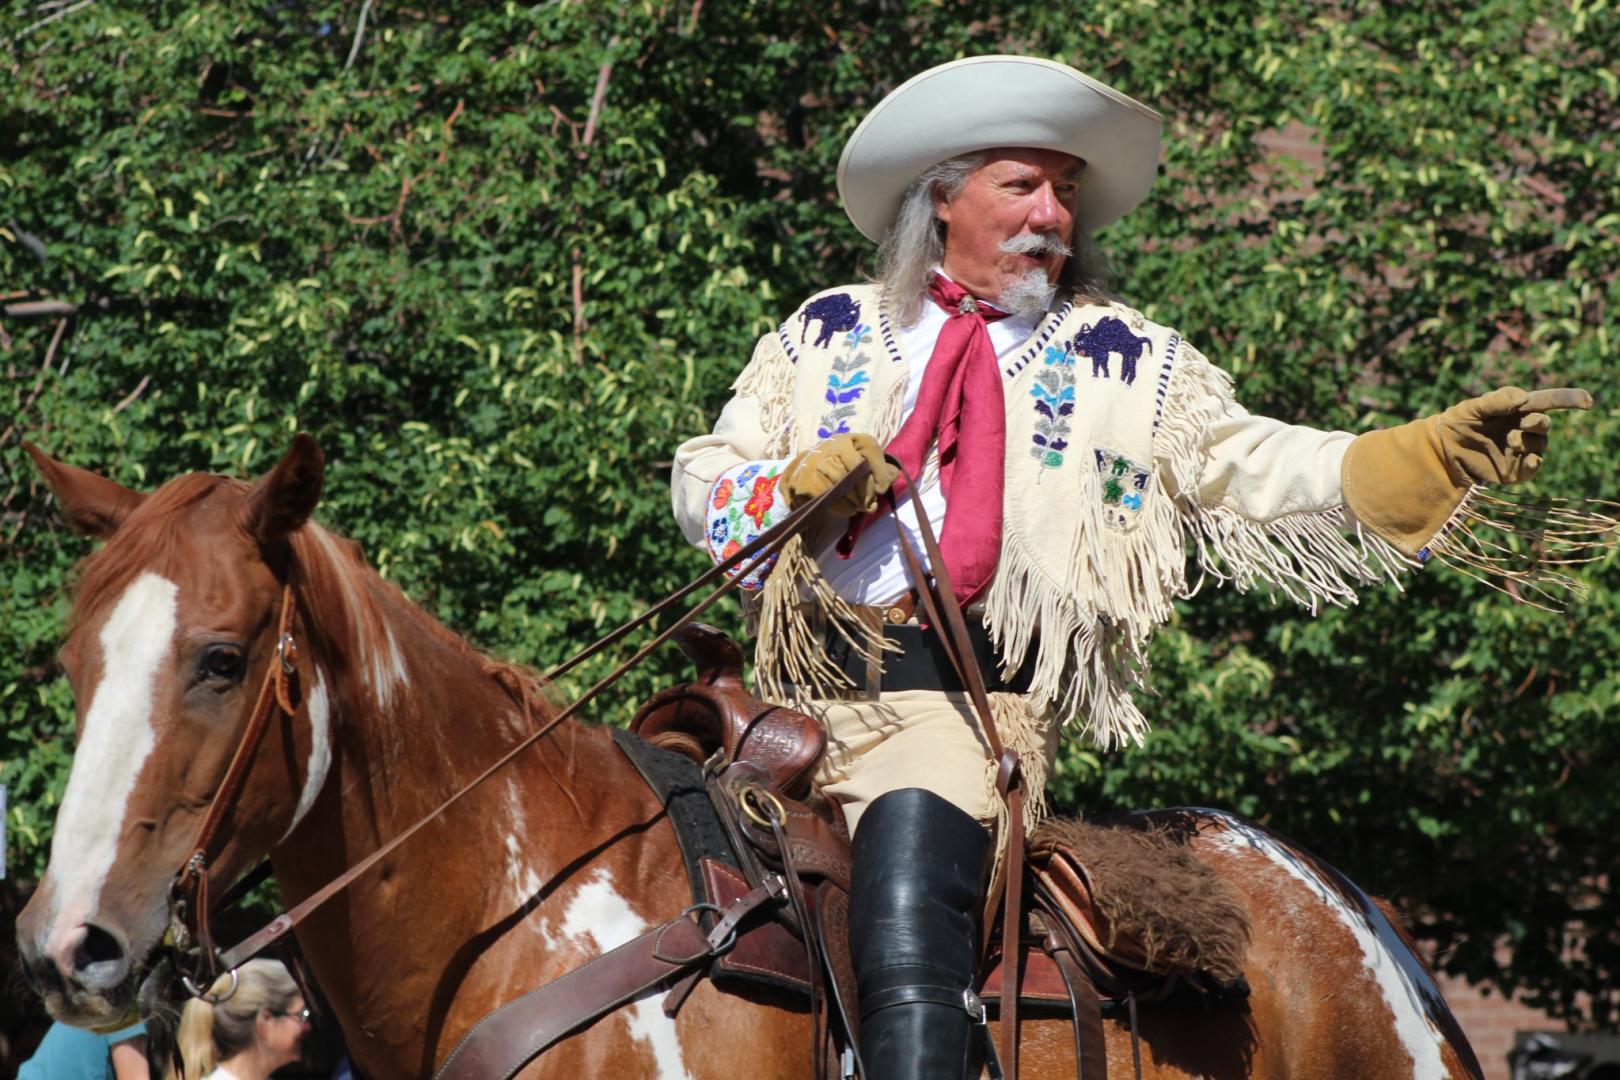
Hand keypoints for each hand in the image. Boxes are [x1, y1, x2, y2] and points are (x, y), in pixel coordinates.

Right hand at [780, 433, 897, 515]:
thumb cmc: (840, 470)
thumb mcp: (862, 464)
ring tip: (859, 507)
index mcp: (850, 439)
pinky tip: (847, 509)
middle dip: (867, 490)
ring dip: (855, 500)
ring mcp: (817, 461)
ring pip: (842, 483)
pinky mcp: (806, 479)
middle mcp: (833, 445)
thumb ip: (880, 469)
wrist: (802, 475)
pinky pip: (829, 495)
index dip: (880, 470)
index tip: (882, 488)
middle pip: (857, 467)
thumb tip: (894, 474)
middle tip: (870, 504)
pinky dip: (842, 506)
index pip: (870, 447)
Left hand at [1436, 386, 1591, 484]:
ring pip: (1539, 445)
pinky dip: (1533, 464)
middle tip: (1522, 423)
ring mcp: (1521, 450)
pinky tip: (1529, 461)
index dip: (1569, 400)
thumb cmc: (1457, 423)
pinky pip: (1533, 467)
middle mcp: (1523, 429)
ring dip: (1528, 441)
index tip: (1588, 401)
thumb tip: (1524, 399)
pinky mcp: (1515, 470)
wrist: (1442, 450)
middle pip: (1544, 424)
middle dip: (1537, 422)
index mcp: (1517, 410)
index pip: (1548, 402)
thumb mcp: (1472, 408)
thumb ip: (1496, 400)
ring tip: (1510, 441)